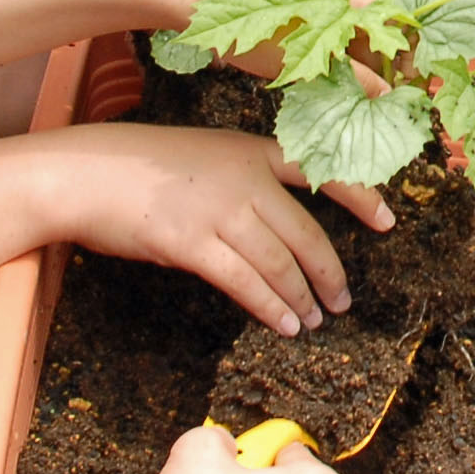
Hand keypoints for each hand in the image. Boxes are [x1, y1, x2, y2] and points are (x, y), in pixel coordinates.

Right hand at [40, 123, 395, 334]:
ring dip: (302, 296)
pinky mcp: (192, 242)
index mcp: (249, 149)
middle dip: (330, 271)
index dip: (360, 196)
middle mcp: (243, 177)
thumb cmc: (139, 167)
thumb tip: (273, 225)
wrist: (86, 174)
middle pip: (307, 230)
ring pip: (281, 261)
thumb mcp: (202, 157)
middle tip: (343, 300)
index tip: (388, 221)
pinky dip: (271, 306)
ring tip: (314, 320)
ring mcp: (219, 209)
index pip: (319, 172)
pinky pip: (245, 281)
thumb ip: (240, 182)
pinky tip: (285, 324)